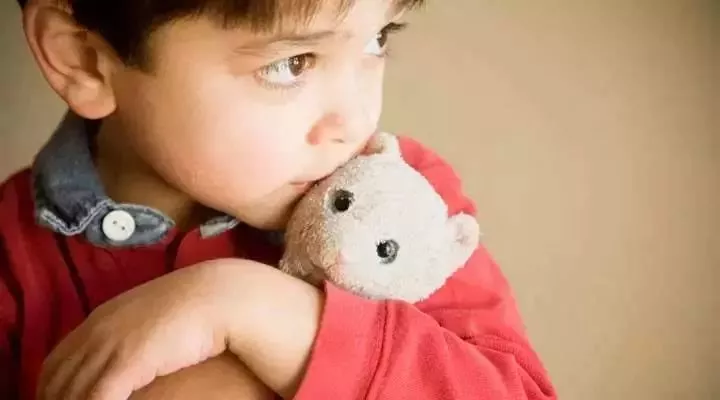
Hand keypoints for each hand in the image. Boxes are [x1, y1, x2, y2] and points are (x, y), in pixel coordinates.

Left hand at [37, 259, 250, 399]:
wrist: (218, 295)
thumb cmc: (195, 306)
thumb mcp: (154, 318)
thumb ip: (134, 333)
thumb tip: (134, 354)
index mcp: (100, 320)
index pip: (56, 362)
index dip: (53, 388)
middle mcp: (97, 332)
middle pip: (58, 380)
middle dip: (58, 399)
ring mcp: (109, 345)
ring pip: (72, 393)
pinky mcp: (126, 362)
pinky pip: (96, 399)